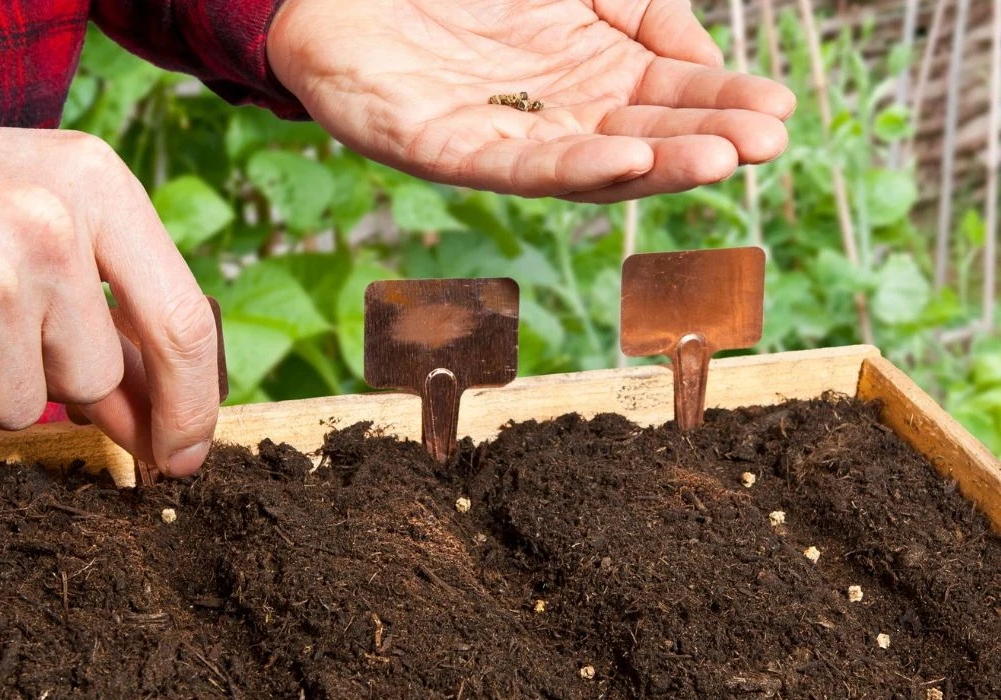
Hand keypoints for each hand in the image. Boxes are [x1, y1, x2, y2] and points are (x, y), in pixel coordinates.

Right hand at [0, 83, 217, 474]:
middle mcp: (46, 225)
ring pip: (27, 411)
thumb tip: (159, 419)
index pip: (182, 320)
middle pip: (94, 376)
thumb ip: (99, 308)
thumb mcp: (21, 217)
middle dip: (41, 378)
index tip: (187, 454)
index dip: (192, 404)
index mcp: (88, 181)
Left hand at [268, 0, 795, 200]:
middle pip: (638, 134)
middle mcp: (548, 113)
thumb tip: (701, 59)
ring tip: (717, 159)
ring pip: (586, 160)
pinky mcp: (439, 147)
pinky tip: (623, 157)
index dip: (721, 104)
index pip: (666, 96)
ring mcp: (496, 135)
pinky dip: (568, 163)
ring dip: (653, 163)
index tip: (780, 113)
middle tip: (767, 143)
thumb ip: (636, 7)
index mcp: (582, 71)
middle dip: (703, 139)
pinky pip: (511, 164)